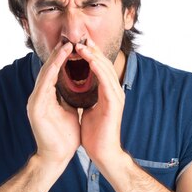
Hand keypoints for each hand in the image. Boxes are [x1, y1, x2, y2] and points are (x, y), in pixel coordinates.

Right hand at [27, 41, 80, 167]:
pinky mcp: (36, 108)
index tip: (73, 46)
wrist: (57, 157)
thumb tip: (77, 85)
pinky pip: (44, 86)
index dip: (62, 59)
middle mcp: (38, 97)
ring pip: (45, 74)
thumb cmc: (64, 137)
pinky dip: (51, 72)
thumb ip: (69, 97)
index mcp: (46, 97)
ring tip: (66, 46)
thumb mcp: (70, 111)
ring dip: (55, 59)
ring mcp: (35, 102)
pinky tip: (58, 62)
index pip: (54, 73)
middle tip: (69, 39)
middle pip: (48, 70)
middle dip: (58, 54)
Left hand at [76, 40, 125, 168]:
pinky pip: (106, 82)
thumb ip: (86, 97)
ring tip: (82, 45)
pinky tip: (90, 60)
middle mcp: (114, 92)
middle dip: (93, 50)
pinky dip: (98, 69)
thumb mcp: (88, 110)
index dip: (91, 55)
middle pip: (104, 65)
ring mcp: (116, 97)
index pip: (100, 69)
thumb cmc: (95, 135)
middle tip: (81, 37)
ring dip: (94, 56)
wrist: (103, 153)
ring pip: (106, 70)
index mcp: (108, 93)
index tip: (78, 44)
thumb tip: (76, 88)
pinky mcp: (113, 104)